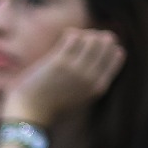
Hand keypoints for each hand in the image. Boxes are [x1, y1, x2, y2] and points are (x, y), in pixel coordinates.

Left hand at [2, 28, 124, 125]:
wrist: (30, 113)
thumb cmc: (52, 104)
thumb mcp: (80, 96)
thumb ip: (90, 80)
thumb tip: (98, 55)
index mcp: (99, 87)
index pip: (117, 56)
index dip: (110, 45)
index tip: (101, 42)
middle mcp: (91, 78)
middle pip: (106, 44)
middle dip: (98, 36)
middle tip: (86, 36)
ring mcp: (76, 70)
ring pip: (91, 39)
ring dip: (84, 34)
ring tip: (74, 36)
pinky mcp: (60, 63)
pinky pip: (74, 38)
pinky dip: (72, 34)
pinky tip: (67, 34)